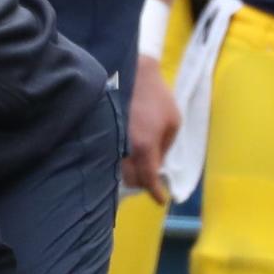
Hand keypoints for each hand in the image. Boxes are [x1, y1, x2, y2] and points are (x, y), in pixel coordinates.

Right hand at [121, 54, 178, 202]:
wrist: (129, 74)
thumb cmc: (156, 96)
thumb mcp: (173, 121)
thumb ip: (166, 147)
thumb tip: (158, 165)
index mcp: (144, 146)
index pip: (148, 179)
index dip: (155, 192)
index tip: (160, 199)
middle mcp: (123, 150)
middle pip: (130, 181)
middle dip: (142, 183)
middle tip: (150, 180)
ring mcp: (109, 143)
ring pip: (116, 172)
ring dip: (128, 175)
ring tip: (136, 169)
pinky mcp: (100, 136)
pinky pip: (107, 158)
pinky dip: (116, 163)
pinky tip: (123, 158)